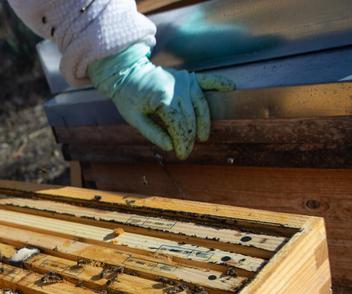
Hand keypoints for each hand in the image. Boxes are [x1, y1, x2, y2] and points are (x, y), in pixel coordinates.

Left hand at [87, 43, 233, 158]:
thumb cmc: (128, 97)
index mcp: (163, 99)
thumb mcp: (133, 118)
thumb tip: (170, 147)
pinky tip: (231, 88)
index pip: (179, 125)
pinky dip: (220, 82)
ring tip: (202, 137)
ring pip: (201, 104)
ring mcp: (185, 81)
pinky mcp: (188, 76)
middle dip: (190, 137)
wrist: (128, 73)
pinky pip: (208, 80)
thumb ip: (152, 133)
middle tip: (186, 151)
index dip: (182, 142)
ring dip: (204, 122)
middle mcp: (178, 88)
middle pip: (191, 118)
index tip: (181, 154)